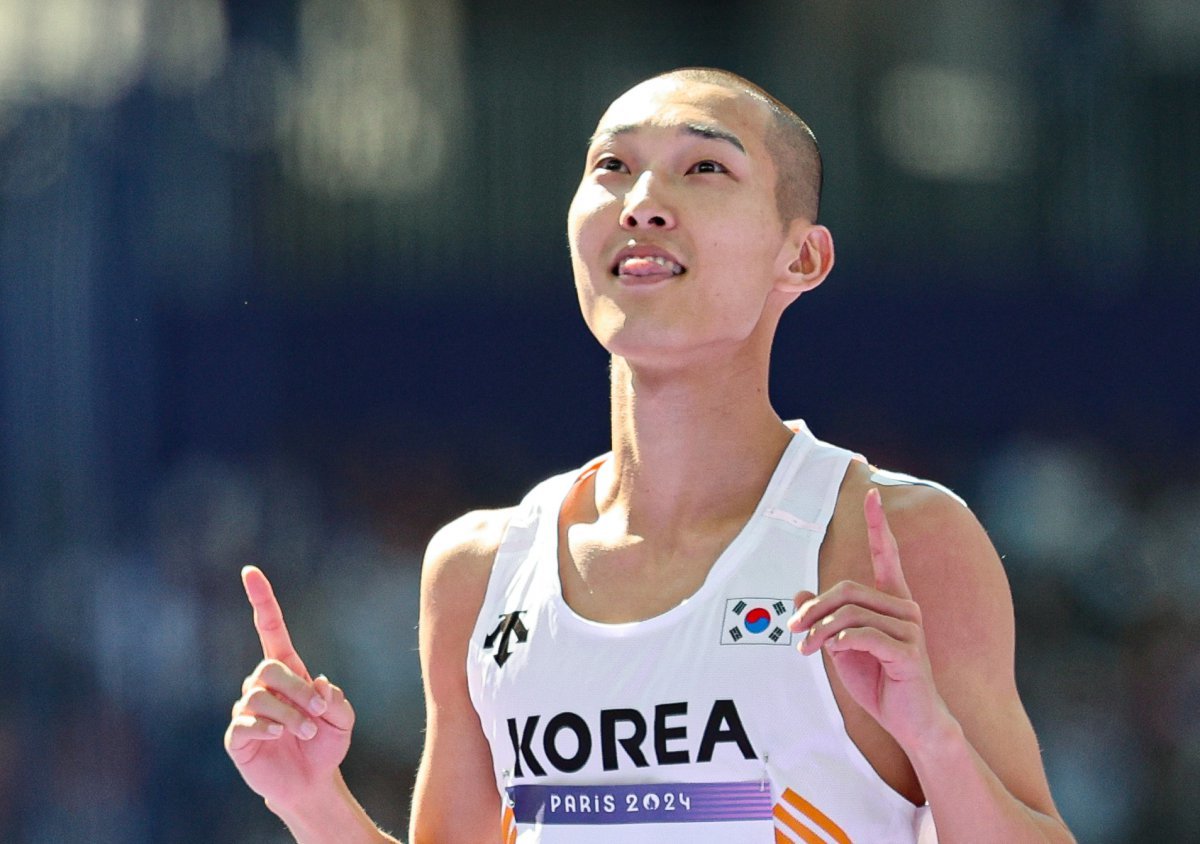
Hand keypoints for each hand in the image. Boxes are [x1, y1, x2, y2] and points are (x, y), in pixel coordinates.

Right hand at [225, 566, 355, 810]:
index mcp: (288, 670)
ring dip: (289, 715)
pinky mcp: (237, 736)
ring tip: (306, 732)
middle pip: (268, 667)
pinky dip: (267, 729)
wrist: (312, 783)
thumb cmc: (326, 744)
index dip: (261, 600)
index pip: (270, 628)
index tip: (250, 571)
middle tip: (317, 710)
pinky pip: (245, 724)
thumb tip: (316, 682)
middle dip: (296, 688)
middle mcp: (262, 685)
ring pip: (259, 697)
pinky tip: (278, 739)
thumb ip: (337, 699)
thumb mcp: (344, 719)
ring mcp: (247, 710)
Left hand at [789, 488, 950, 749]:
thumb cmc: (877, 681)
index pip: (885, 553)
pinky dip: (841, 641)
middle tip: (793, 630)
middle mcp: (905, 608)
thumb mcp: (841, 647)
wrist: (910, 722)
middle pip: (847, 589)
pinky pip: (863, 635)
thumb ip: (824, 619)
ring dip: (820, 631)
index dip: (878, 524)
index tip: (871, 494)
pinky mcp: (908, 651)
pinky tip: (834, 651)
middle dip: (813, 609)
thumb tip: (799, 593)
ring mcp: (910, 628)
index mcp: (892, 601)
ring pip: (850, 613)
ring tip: (807, 649)